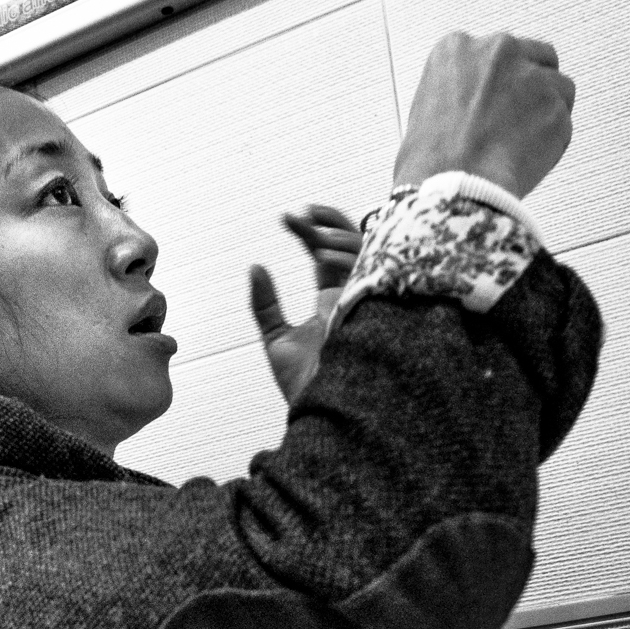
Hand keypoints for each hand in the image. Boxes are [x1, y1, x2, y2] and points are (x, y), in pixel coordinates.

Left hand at [250, 205, 359, 405]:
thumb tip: (255, 266)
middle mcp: (353, 296)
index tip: (286, 218)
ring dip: (339, 239)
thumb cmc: (303, 384)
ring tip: (312, 234)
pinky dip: (347, 260)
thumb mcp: (276, 337)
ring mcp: (366, 302)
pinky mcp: (374, 312)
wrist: (320, 414)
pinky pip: (370, 275)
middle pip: (351, 246)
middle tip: (301, 214)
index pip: (327, 255)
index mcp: (333, 299)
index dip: (310, 232)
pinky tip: (320, 253)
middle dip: (329, 224)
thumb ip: (265, 304)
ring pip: (366, 255)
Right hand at [394, 31, 575, 197]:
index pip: (497, 51)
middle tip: (517, 121)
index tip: (495, 102)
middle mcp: (499, 51)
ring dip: (547, 112)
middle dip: (531, 87)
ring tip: (522, 145)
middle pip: (536, 57)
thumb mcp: (424, 107)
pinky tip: (527, 160)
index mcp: (458, 48)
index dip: (499, 81)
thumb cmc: (431, 161)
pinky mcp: (556, 106)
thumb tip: (476, 101)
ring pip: (559, 87)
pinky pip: (564, 122)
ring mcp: (532, 76)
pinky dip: (553, 142)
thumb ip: (458, 90)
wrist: (452, 187)